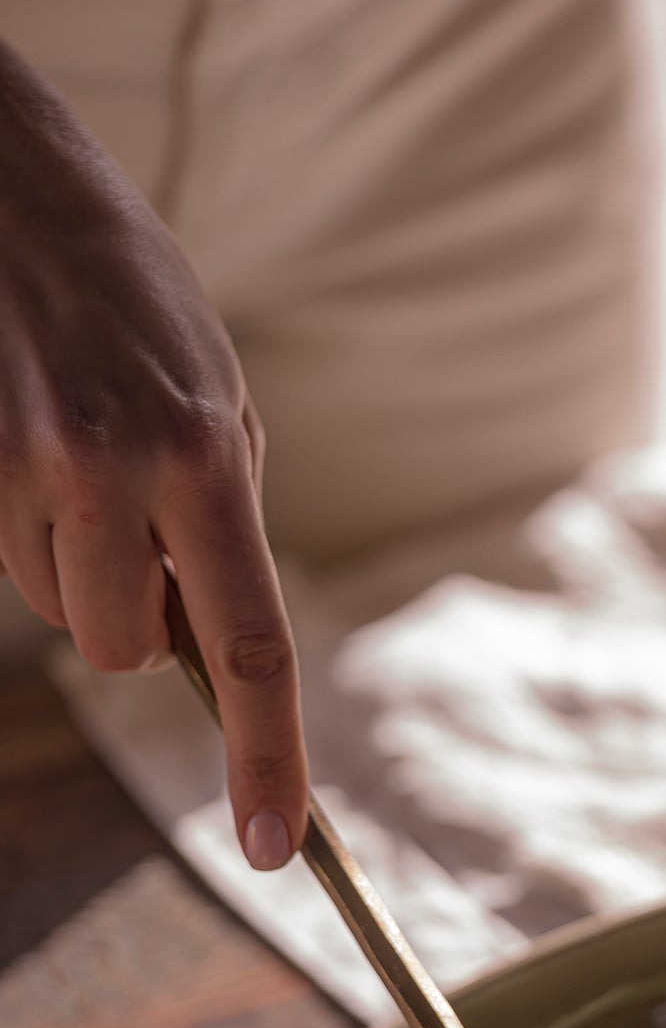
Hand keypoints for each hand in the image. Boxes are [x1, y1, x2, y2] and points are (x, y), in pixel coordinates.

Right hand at [0, 46, 305, 868]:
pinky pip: (2, 553)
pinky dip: (20, 522)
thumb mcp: (212, 389)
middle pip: (120, 647)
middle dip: (129, 612)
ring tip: (68, 446)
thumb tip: (201, 644)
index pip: (249, 649)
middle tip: (128, 516)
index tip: (276, 849)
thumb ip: (216, 514)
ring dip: (68, 561)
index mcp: (203, 454)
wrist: (1, 178)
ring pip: (55, 606)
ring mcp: (20, 469)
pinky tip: (25, 432)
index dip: (265, 760)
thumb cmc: (124, 287)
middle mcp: (111, 470)